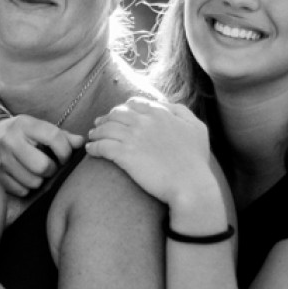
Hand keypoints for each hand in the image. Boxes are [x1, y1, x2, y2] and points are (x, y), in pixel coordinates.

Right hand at [0, 115, 82, 196]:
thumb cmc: (23, 133)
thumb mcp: (39, 128)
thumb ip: (62, 135)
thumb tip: (81, 142)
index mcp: (24, 124)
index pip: (54, 137)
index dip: (65, 151)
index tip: (65, 156)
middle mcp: (10, 140)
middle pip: (42, 166)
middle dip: (51, 169)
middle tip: (49, 166)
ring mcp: (0, 159)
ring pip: (33, 182)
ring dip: (40, 180)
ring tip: (36, 171)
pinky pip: (21, 191)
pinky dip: (27, 187)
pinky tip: (24, 177)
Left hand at [86, 97, 213, 204]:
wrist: (190, 184)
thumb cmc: (196, 160)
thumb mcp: (196, 128)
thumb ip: (181, 112)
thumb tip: (166, 105)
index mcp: (160, 113)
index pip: (134, 104)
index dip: (123, 108)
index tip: (118, 115)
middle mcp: (145, 121)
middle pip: (117, 113)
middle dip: (106, 118)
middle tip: (99, 124)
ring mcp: (133, 137)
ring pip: (106, 128)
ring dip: (96, 131)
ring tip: (92, 136)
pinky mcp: (124, 155)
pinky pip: (102, 146)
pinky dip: (94, 147)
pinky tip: (90, 150)